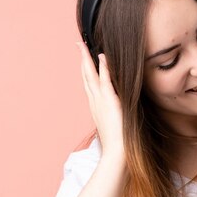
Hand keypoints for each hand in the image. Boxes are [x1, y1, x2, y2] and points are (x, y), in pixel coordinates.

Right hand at [75, 41, 124, 155]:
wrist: (117, 152)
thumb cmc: (118, 140)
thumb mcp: (114, 122)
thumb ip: (113, 113)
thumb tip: (117, 109)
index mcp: (96, 106)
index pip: (89, 83)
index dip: (86, 69)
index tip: (84, 58)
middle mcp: (95, 101)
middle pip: (86, 76)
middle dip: (82, 59)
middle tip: (78, 44)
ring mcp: (101, 101)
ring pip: (91, 75)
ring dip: (87, 59)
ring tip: (83, 45)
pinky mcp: (110, 101)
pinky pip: (105, 81)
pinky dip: (103, 68)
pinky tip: (101, 57)